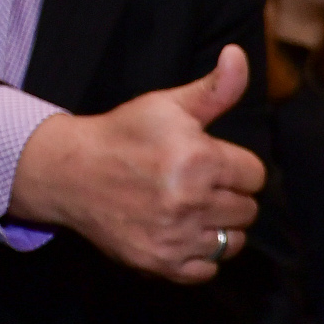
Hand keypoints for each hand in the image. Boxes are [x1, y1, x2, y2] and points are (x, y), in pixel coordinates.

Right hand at [11, 44, 266, 283]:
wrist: (69, 172)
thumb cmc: (124, 134)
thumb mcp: (168, 104)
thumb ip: (215, 89)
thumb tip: (239, 55)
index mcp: (199, 160)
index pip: (255, 175)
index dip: (235, 166)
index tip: (210, 161)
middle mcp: (190, 201)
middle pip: (247, 210)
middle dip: (228, 195)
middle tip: (196, 184)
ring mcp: (175, 236)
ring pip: (232, 241)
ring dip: (218, 226)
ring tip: (190, 208)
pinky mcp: (161, 262)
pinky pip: (208, 269)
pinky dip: (201, 255)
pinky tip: (181, 232)